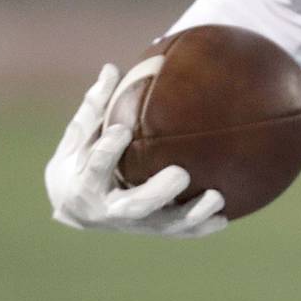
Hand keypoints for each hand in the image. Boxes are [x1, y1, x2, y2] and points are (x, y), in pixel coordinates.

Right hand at [44, 64, 227, 237]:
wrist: (76, 207)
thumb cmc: (78, 161)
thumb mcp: (78, 137)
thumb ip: (95, 108)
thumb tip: (111, 68)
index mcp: (84, 185)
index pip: (95, 169)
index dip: (106, 152)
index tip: (122, 129)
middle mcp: (109, 211)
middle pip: (135, 206)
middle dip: (158, 192)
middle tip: (181, 172)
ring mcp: (134, 225)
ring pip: (164, 225)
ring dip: (192, 214)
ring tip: (217, 196)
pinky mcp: (152, 230)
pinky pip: (179, 232)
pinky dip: (201, 227)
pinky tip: (224, 218)